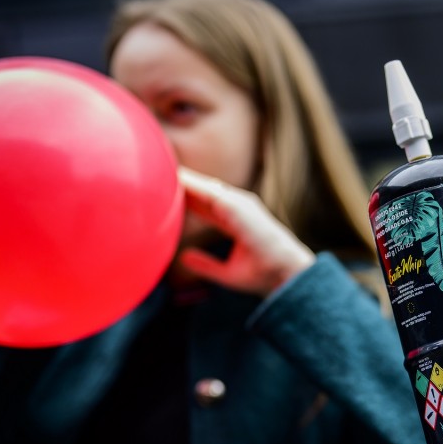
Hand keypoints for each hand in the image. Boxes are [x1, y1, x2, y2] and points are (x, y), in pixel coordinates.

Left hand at [176, 167, 315, 296]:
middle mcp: (239, 209)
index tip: (165, 191)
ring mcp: (241, 205)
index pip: (206, 205)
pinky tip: (177, 178)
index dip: (187, 198)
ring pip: (207, 188)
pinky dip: (194, 184)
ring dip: (186, 179)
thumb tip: (183, 258)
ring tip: (163, 168)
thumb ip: (205, 264)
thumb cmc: (263, 275)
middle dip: (184, 183)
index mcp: (236, 221)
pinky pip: (211, 192)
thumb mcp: (226, 272)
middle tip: (158, 172)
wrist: (284, 275)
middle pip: (204, 192)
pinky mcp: (240, 207)